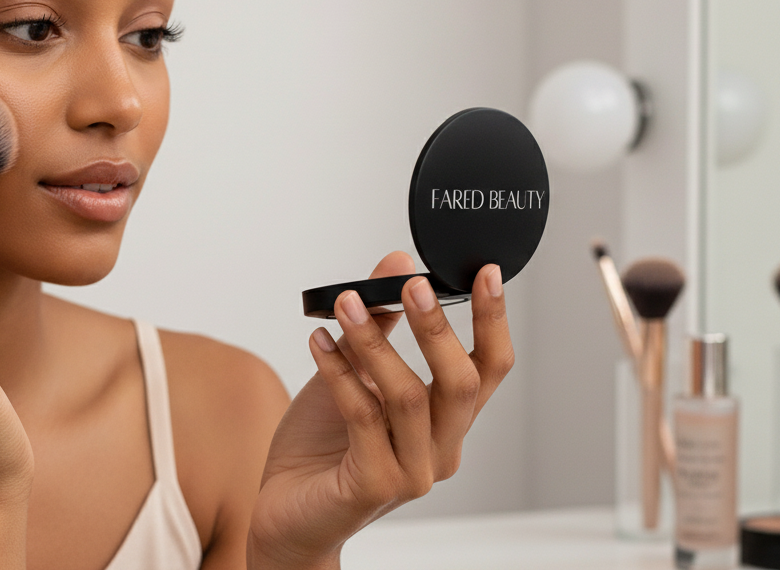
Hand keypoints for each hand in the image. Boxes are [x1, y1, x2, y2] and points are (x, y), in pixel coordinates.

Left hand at [248, 252, 513, 568]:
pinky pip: (362, 416)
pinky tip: (319, 343)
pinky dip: (339, 372)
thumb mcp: (353, 374)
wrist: (286, 515)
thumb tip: (397, 265)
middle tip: (411, 284)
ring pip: (408, 396)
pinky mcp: (374, 486)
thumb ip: (378, 326)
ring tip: (346, 304)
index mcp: (446, 423)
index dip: (493, 320)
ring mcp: (411, 473)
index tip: (485, 272)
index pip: (488, 369)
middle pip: (461, 383)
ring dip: (374, 342)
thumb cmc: (322, 449)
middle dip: (438, 327)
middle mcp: (439, 450)